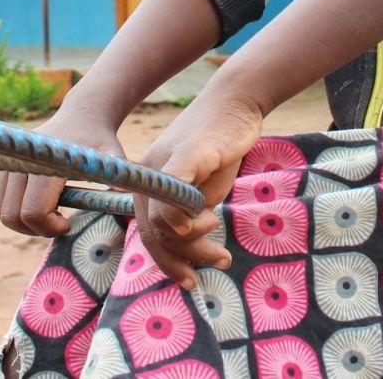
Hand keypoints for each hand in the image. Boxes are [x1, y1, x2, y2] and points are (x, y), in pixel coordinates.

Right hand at [0, 110, 123, 237]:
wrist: (81, 117)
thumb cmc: (99, 142)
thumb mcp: (112, 159)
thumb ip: (118, 176)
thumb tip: (125, 196)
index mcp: (46, 165)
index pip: (33, 213)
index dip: (48, 227)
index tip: (68, 222)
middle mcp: (19, 162)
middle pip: (11, 217)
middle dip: (35, 229)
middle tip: (58, 221)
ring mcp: (4, 159)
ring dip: (20, 219)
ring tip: (47, 209)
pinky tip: (19, 200)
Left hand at [133, 83, 264, 289]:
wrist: (234, 102)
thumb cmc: (219, 146)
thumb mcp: (202, 188)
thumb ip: (190, 213)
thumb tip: (187, 244)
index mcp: (148, 186)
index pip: (149, 234)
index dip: (166, 262)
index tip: (188, 279)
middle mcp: (147, 177)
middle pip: (155, 233)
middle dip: (182, 259)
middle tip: (215, 263)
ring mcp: (162, 166)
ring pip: (164, 221)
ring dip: (193, 243)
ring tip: (220, 251)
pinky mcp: (182, 156)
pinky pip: (173, 193)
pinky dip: (180, 216)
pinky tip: (198, 225)